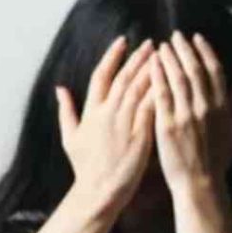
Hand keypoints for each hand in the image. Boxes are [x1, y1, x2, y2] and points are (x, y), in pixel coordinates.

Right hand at [55, 35, 156, 213]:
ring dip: (152, 70)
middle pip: (124, 77)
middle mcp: (107, 113)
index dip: (113, 56)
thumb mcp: (70, 137)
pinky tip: (171, 80)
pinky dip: (160, 92)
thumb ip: (66, 110)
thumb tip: (60, 89)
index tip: (124, 41)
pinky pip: (151, 108)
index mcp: (91, 111)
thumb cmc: (85, 168)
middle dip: (138, 58)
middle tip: (152, 43)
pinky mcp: (140, 135)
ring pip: (139, 89)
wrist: (98, 191)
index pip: (102, 75)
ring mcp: (124, 123)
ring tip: (164, 55)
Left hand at [151, 31, 231, 192]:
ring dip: (169, 57)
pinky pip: (161, 94)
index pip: (215, 70)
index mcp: (222, 107)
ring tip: (161, 45)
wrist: (200, 184)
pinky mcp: (167, 125)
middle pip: (194, 69)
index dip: (205, 51)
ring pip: (177, 77)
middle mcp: (205, 107)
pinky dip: (157, 76)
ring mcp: (186, 115)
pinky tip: (152, 64)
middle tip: (175, 35)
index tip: (197, 38)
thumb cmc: (218, 161)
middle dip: (184, 48)